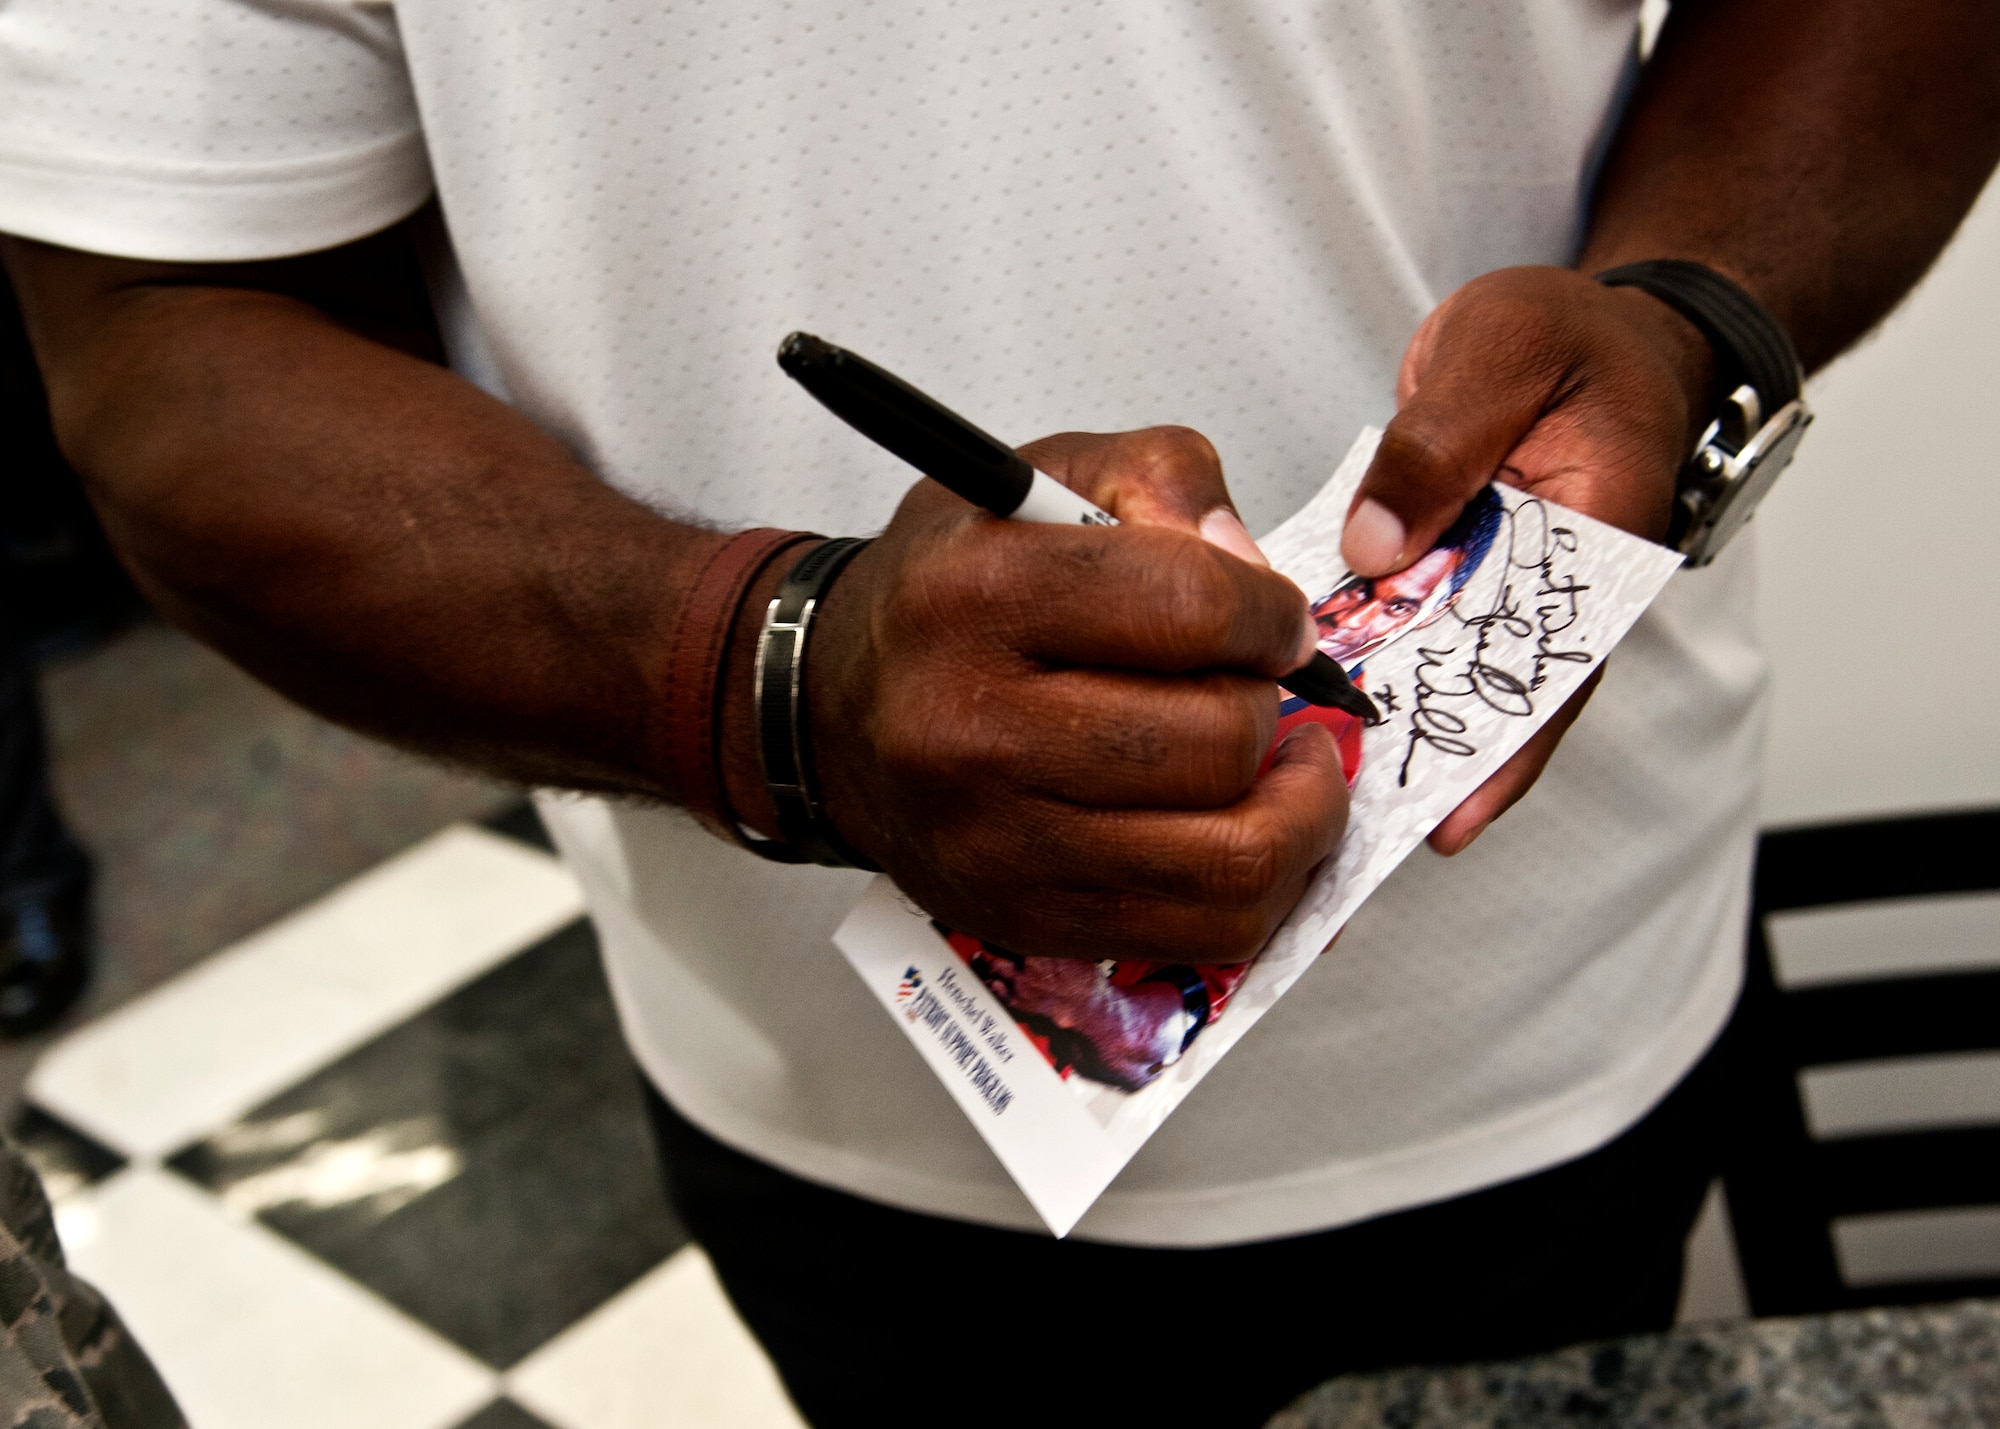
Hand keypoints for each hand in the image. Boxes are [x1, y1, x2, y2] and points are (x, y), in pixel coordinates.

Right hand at [800, 427, 1349, 963]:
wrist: (836, 714)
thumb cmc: (950, 595)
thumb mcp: (1039, 481)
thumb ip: (1164, 480)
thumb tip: (1259, 580)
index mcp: (977, 597)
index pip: (1188, 605)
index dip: (1268, 612)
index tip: (1273, 619)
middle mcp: (975, 730)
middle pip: (1216, 737)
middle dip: (1268, 704)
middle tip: (1251, 685)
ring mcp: (1001, 843)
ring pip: (1230, 855)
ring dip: (1298, 808)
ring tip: (1284, 764)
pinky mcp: (1030, 918)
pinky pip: (1207, 929)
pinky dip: (1267, 882)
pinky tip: (1252, 825)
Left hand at [1340, 266, 1712, 854]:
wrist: (1585, 332)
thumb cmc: (1569, 336)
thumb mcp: (1500, 350)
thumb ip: (1438, 444)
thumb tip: (1375, 545)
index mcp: (1602, 536)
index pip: (1557, 664)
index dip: (1504, 748)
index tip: (1452, 814)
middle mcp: (1558, 586)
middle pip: (1500, 694)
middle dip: (1432, 764)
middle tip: (1360, 831)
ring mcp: (1509, 590)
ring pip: (1450, 675)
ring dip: (1393, 727)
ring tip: (1325, 796)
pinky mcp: (1463, 579)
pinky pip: (1417, 636)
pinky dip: (1371, 669)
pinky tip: (1312, 707)